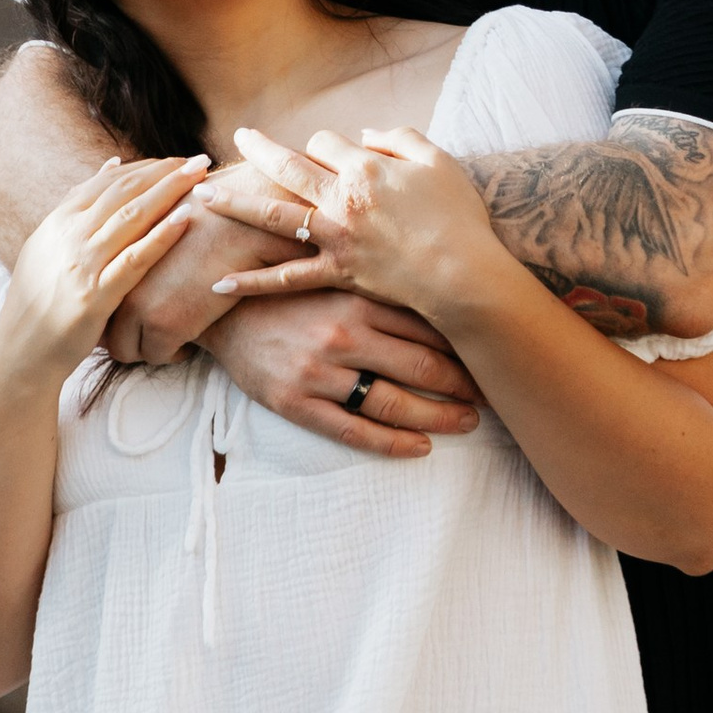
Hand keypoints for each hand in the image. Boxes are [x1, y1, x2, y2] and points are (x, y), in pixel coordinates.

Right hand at [0, 156, 206, 382]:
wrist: (20, 353)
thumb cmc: (40, 300)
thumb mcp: (50, 244)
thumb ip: (80, 206)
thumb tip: (112, 163)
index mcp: (57, 221)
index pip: (108, 182)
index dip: (146, 167)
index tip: (175, 161)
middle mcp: (68, 237)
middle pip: (124, 192)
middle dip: (165, 172)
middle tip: (199, 159)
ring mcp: (81, 265)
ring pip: (132, 217)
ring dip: (170, 191)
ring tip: (200, 176)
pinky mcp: (95, 297)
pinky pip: (134, 260)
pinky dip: (161, 236)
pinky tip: (186, 218)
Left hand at [102, 205, 278, 368]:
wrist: (245, 223)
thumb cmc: (214, 212)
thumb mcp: (166, 214)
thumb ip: (146, 235)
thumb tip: (144, 252)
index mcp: (116, 250)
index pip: (98, 293)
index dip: (110, 306)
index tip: (125, 310)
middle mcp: (118, 279)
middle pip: (104, 327)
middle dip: (121, 333)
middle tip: (146, 330)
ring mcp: (138, 305)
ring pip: (126, 349)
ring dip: (146, 346)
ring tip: (170, 334)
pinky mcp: (165, 326)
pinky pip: (159, 356)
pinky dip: (175, 351)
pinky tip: (192, 336)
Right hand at [209, 290, 485, 459]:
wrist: (222, 304)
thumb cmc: (287, 281)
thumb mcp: (333, 266)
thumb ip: (379, 273)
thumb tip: (437, 275)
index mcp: (357, 294)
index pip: (426, 323)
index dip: (463, 342)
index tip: (489, 351)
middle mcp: (343, 332)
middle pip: (419, 365)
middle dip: (461, 383)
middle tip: (490, 393)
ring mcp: (319, 371)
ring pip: (392, 402)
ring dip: (437, 416)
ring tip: (467, 422)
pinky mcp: (296, 401)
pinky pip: (354, 430)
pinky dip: (392, 441)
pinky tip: (420, 446)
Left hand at [213, 125, 504, 327]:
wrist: (462, 274)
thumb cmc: (457, 216)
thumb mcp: (437, 160)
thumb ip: (400, 139)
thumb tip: (364, 135)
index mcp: (366, 168)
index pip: (327, 143)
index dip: (324, 144)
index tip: (328, 151)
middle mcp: (342, 199)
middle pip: (289, 169)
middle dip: (260, 151)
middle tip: (237, 139)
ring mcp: (335, 238)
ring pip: (274, 217)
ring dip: (236, 205)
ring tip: (203, 198)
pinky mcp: (336, 274)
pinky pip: (285, 278)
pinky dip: (252, 280)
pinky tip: (220, 281)